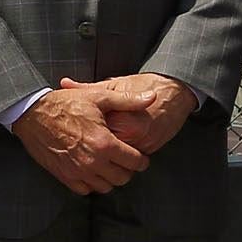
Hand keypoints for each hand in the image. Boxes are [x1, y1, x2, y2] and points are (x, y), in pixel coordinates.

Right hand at [15, 86, 151, 193]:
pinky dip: (92, 183)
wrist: (32, 114)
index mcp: (104, 143)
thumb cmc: (65, 104)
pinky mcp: (64, 176)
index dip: (142, 161)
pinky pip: (85, 190)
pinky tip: (92, 170)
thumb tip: (152, 97)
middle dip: (128, 170)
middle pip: (122, 178)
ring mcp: (77, 171)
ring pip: (105, 187)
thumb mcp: (99, 97)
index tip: (141, 157)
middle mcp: (92, 162)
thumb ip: (128, 100)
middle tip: (125, 161)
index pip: (134, 162)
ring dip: (110, 178)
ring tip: (109, 166)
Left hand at [78, 73, 195, 155]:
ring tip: (95, 142)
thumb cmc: (144, 84)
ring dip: (106, 153)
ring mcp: (144, 146)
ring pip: (117, 157)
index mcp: (121, 121)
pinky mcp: (150, 149)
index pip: (95, 135)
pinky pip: (129, 158)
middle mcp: (134, 138)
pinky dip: (119, 153)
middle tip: (84, 137)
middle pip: (104, 152)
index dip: (83, 132)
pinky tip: (112, 144)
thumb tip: (65, 84)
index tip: (76, 126)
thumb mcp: (114, 84)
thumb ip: (88, 88)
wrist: (176, 90)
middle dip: (93, 147)